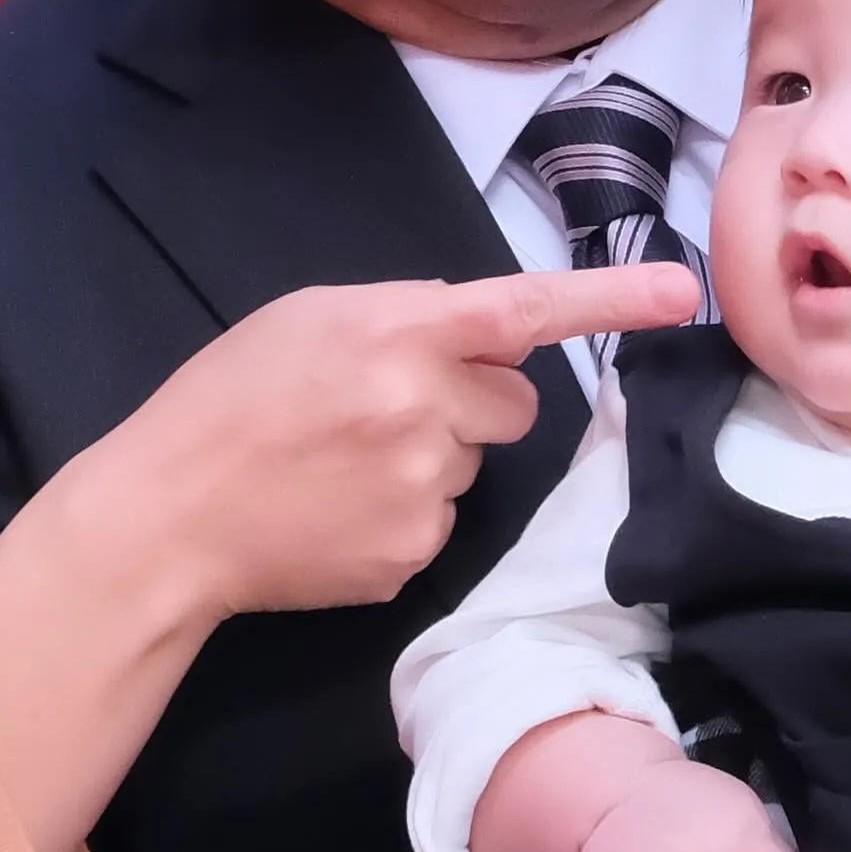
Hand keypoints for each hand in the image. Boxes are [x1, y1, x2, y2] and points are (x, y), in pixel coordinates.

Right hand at [115, 264, 702, 628]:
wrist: (167, 517)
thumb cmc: (226, 400)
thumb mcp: (306, 320)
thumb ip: (402, 317)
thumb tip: (479, 335)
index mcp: (395, 333)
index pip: (524, 309)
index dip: (610, 299)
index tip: (684, 295)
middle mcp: (423, 409)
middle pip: (515, 401)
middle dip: (471, 399)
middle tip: (384, 408)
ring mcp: (423, 490)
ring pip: (476, 464)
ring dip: (432, 457)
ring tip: (342, 463)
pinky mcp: (413, 556)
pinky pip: (441, 522)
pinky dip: (402, 515)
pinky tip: (338, 510)